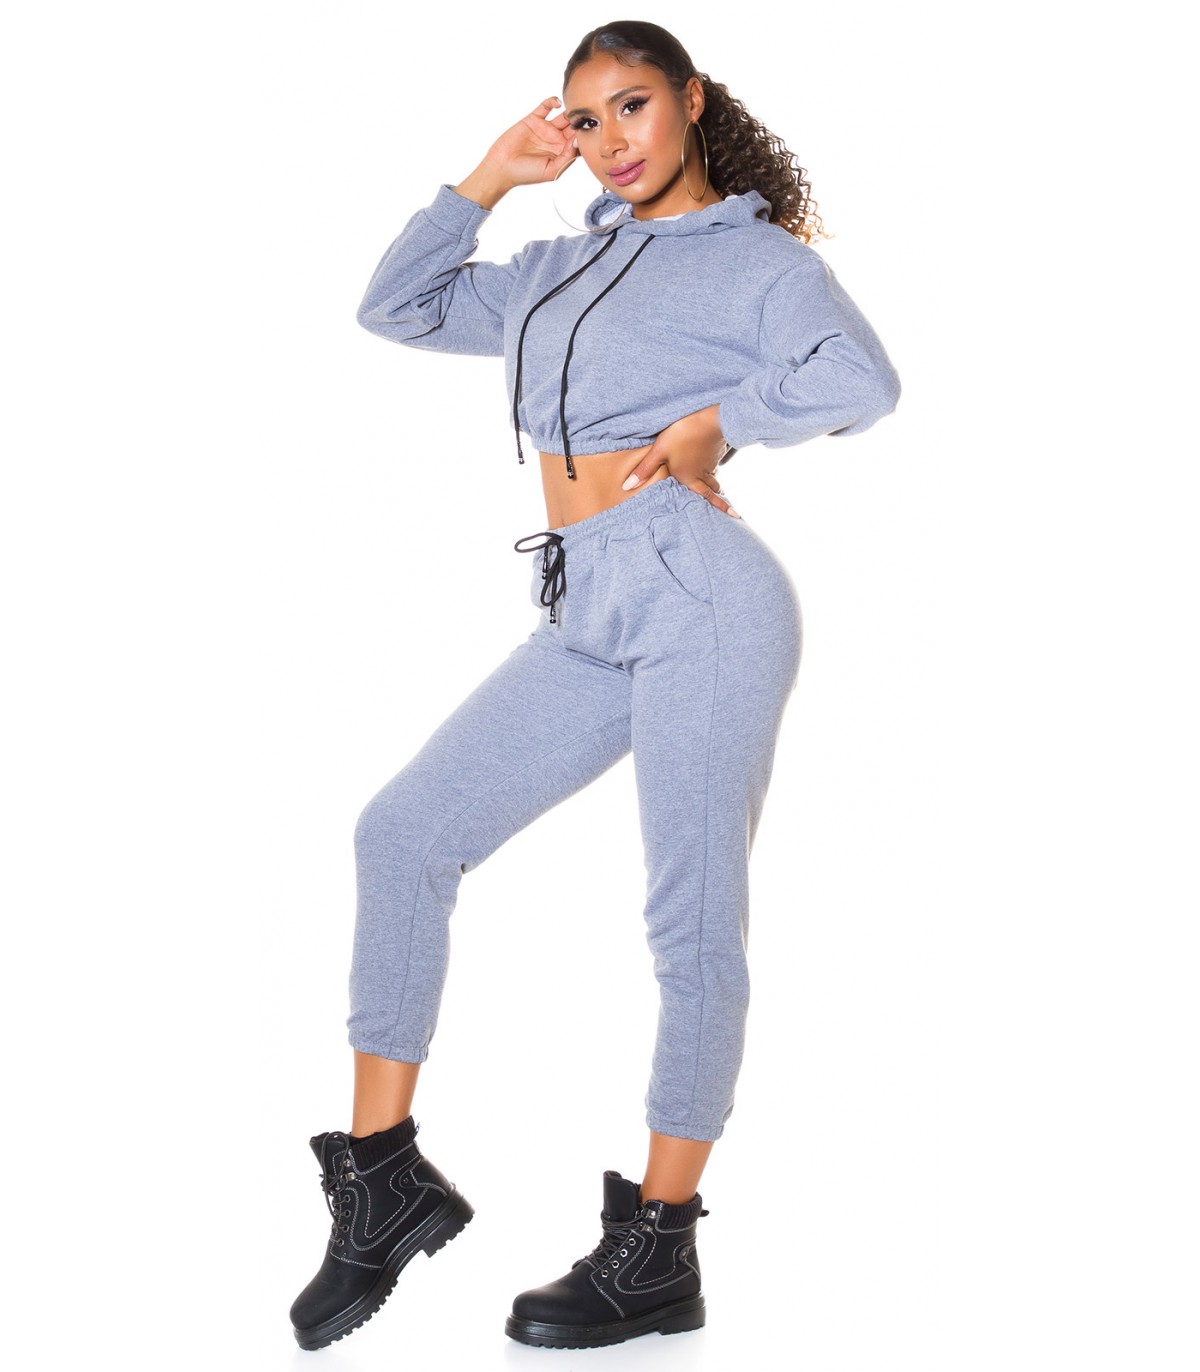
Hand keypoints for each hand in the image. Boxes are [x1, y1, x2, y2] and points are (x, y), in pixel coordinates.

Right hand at [481, 96, 580, 190]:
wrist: (502, 167)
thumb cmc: (526, 174)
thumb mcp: (551, 171)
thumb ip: (566, 158)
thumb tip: (576, 141)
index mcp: (561, 153)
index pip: (578, 141)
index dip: (585, 136)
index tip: (591, 130)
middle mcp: (555, 140)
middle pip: (573, 126)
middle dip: (579, 121)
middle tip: (586, 114)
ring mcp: (545, 128)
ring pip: (562, 115)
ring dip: (569, 111)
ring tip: (574, 107)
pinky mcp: (533, 119)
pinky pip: (545, 106)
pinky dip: (552, 101)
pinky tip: (557, 103)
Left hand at [621, 405, 741, 517]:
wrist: (710, 418)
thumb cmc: (683, 435)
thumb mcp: (659, 452)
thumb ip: (644, 469)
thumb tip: (626, 487)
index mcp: (689, 478)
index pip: (706, 497)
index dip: (721, 507)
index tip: (735, 515)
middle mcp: (703, 473)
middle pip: (712, 488)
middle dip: (717, 496)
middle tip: (723, 505)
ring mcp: (711, 461)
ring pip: (714, 475)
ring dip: (716, 482)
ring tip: (718, 487)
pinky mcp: (716, 449)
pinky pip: (715, 463)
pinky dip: (713, 466)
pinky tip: (709, 459)